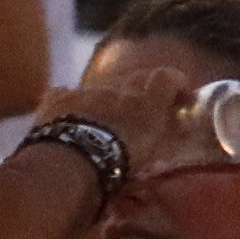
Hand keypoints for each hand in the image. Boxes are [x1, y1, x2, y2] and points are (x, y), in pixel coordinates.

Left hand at [37, 65, 189, 190]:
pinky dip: (71, 102)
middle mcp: (118, 90)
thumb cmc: (118, 160)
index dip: (175, 81)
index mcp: (145, 103)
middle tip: (140, 111)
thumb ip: (159, 133)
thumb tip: (171, 129)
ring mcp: (86, 92)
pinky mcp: (59, 99)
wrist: (71, 160)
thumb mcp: (151, 153)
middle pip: (134, 79)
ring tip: (102, 123)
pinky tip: (69, 115)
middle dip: (141, 91)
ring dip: (107, 101)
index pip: (166, 78)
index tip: (180, 94)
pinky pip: (66, 94)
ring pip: (102, 89)